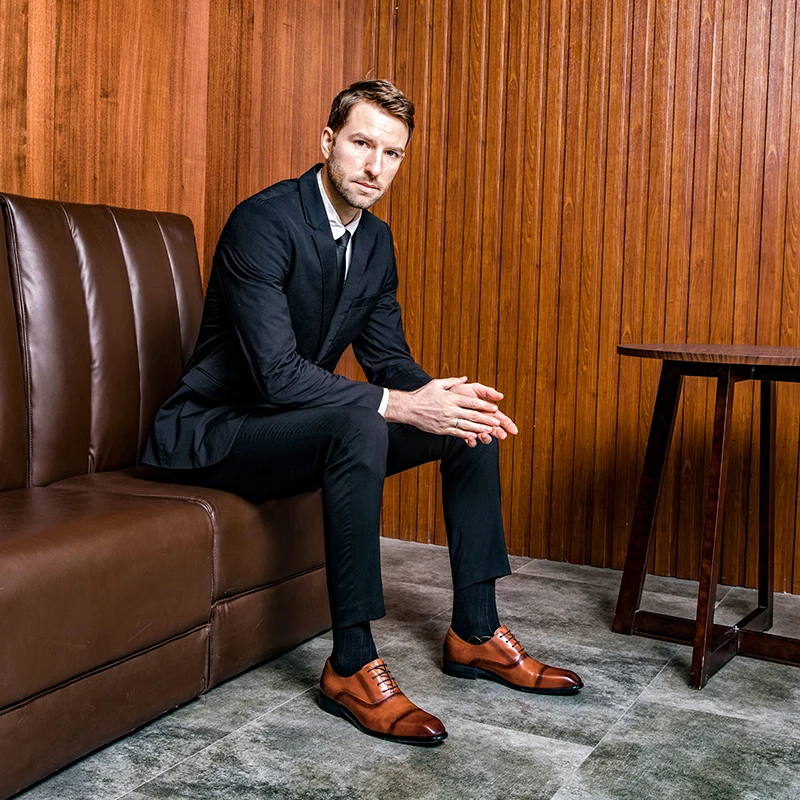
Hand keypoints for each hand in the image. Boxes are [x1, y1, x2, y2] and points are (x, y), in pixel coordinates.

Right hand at [385, 376, 515, 446]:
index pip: (472, 402)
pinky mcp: (442, 429)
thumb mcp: (437, 384)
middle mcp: (450, 409)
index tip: (495, 408)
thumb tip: (465, 378)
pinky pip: (457, 433)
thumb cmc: (423, 394)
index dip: (485, 406)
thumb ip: (452, 381)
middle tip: (497, 422)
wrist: (408, 408)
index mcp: (450, 397)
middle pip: (472, 415)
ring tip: (490, 431)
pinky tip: (475, 436)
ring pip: (466, 425)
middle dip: (486, 419)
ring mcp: (446, 420)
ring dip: (480, 428)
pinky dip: (467, 435)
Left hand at [447, 381, 517, 443]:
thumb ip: (487, 391)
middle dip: (499, 433)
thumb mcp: (474, 389)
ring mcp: (474, 427)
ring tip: (484, 434)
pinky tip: (472, 438)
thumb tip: (501, 396)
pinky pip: (470, 440)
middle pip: (495, 430)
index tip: (514, 431)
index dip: (508, 425)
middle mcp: (482, 420)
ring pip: (484, 437)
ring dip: (486, 438)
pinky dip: (472, 441)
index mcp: (487, 410)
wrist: (443, 398)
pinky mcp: (463, 432)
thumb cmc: (459, 391)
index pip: (501, 419)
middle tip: (502, 436)